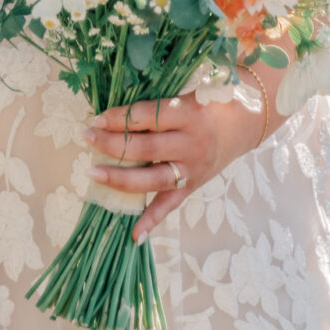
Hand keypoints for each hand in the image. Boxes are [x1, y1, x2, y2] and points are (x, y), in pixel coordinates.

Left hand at [87, 90, 271, 241]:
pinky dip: (152, 220)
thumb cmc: (207, 102)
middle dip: (112, 144)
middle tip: (86, 137)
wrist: (244, 122)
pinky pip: (170, 205)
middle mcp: (191, 144)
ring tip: (92, 173)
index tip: (95, 118)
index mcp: (187, 114)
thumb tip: (112, 110)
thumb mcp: (184, 94)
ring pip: (153, 179)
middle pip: (146, 148)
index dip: (118, 118)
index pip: (146, 116)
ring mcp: (192, 169)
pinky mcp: (193, 186)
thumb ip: (154, 103)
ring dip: (120, 178)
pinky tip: (134, 235)